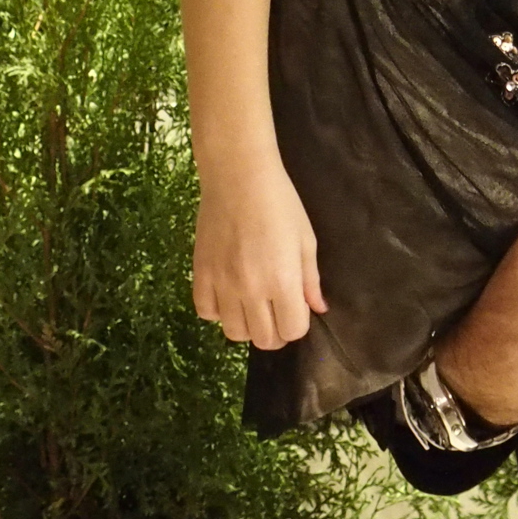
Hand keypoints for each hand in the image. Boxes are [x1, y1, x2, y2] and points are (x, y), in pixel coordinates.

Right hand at [192, 150, 326, 350]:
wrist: (239, 179)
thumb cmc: (281, 205)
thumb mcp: (306, 240)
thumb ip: (310, 280)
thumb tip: (317, 309)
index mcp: (283, 281)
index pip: (291, 330)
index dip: (298, 324)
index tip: (298, 308)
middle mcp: (251, 290)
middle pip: (263, 339)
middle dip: (276, 332)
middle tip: (278, 312)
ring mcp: (222, 285)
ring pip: (233, 333)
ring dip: (248, 325)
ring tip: (255, 305)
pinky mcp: (200, 275)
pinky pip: (205, 313)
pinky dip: (219, 311)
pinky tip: (229, 294)